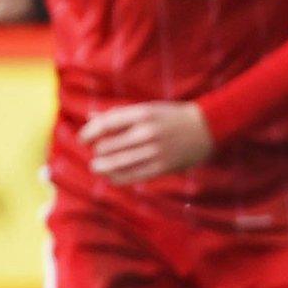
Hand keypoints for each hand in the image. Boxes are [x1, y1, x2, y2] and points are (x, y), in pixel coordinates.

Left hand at [79, 101, 212, 183]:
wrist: (206, 128)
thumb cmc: (171, 116)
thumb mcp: (146, 108)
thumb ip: (119, 115)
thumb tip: (92, 118)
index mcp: (141, 114)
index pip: (105, 125)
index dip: (88, 133)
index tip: (82, 140)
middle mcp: (146, 132)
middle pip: (109, 146)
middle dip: (97, 151)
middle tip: (95, 153)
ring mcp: (155, 151)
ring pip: (118, 163)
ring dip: (102, 167)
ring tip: (95, 167)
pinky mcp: (163, 167)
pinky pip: (134, 176)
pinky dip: (118, 178)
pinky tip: (111, 177)